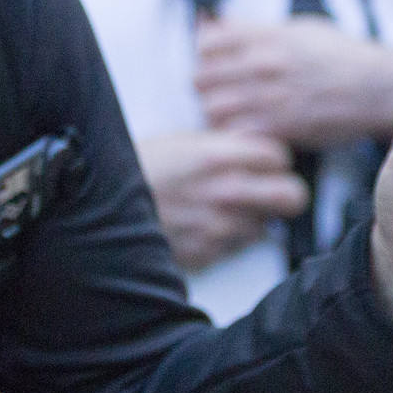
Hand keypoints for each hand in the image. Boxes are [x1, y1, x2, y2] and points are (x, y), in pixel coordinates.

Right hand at [137, 129, 311, 273]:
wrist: (101, 206)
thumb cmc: (138, 170)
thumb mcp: (183, 141)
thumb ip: (226, 145)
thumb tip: (257, 148)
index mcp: (219, 156)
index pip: (280, 157)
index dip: (274, 160)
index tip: (267, 163)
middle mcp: (225, 192)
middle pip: (291, 195)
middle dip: (285, 191)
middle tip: (273, 190)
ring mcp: (218, 226)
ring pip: (265, 225)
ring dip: (251, 218)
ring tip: (224, 208)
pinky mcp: (206, 252)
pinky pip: (235, 247)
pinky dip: (227, 238)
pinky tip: (205, 224)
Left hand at [195, 16, 392, 148]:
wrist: (378, 87)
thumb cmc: (340, 56)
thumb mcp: (299, 29)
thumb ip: (256, 28)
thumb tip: (217, 22)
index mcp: (268, 36)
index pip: (207, 43)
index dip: (204, 57)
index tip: (215, 65)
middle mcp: (266, 62)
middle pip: (202, 77)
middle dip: (205, 88)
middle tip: (218, 95)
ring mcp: (273, 94)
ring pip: (213, 107)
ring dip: (215, 114)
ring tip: (230, 116)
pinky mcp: (284, 125)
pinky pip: (237, 131)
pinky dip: (235, 133)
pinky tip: (248, 131)